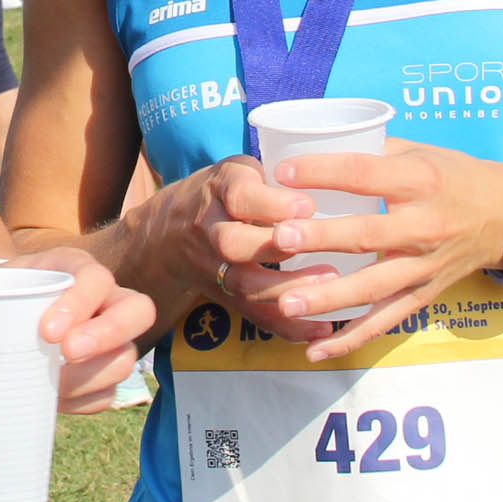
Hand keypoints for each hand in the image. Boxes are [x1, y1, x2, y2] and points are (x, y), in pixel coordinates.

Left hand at [0, 249, 156, 414]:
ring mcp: (110, 336)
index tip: (45, 332)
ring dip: (95, 377)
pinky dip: (89, 401)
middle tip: (62, 357)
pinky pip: (112, 391)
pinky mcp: (104, 370)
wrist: (2, 313)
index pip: (97, 277)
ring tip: (53, 390)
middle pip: (136, 311)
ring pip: (127, 356)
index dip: (81, 302)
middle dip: (106, 336)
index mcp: (74, 269)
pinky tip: (57, 405)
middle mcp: (103, 299)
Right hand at [136, 155, 336, 343]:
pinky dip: (286, 325)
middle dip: (273, 250)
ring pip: (242, 284)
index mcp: (220, 190)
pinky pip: (252, 314)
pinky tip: (321, 330)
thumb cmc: (224, 193)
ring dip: (287, 289)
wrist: (169, 231)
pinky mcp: (224, 295)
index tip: (308, 206)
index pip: (239, 196)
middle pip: (232, 244)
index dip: (272, 204)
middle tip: (314, 245)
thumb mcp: (240, 171)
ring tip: (329, 284)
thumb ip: (273, 179)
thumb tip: (333, 182)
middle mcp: (210, 229)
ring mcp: (213, 266)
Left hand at [248, 144, 502, 360]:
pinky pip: (385, 322)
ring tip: (287, 303)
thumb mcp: (418, 152)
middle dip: (322, 238)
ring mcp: (424, 266)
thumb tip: (307, 147)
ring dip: (329, 297)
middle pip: (367, 234)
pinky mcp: (424, 295)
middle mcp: (423, 225)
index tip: (282, 172)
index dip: (323, 172)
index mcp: (419, 180)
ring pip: (374, 287)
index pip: (365, 175)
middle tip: (280, 238)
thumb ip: (369, 152)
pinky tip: (316, 350)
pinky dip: (351, 339)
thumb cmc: (453, 176)